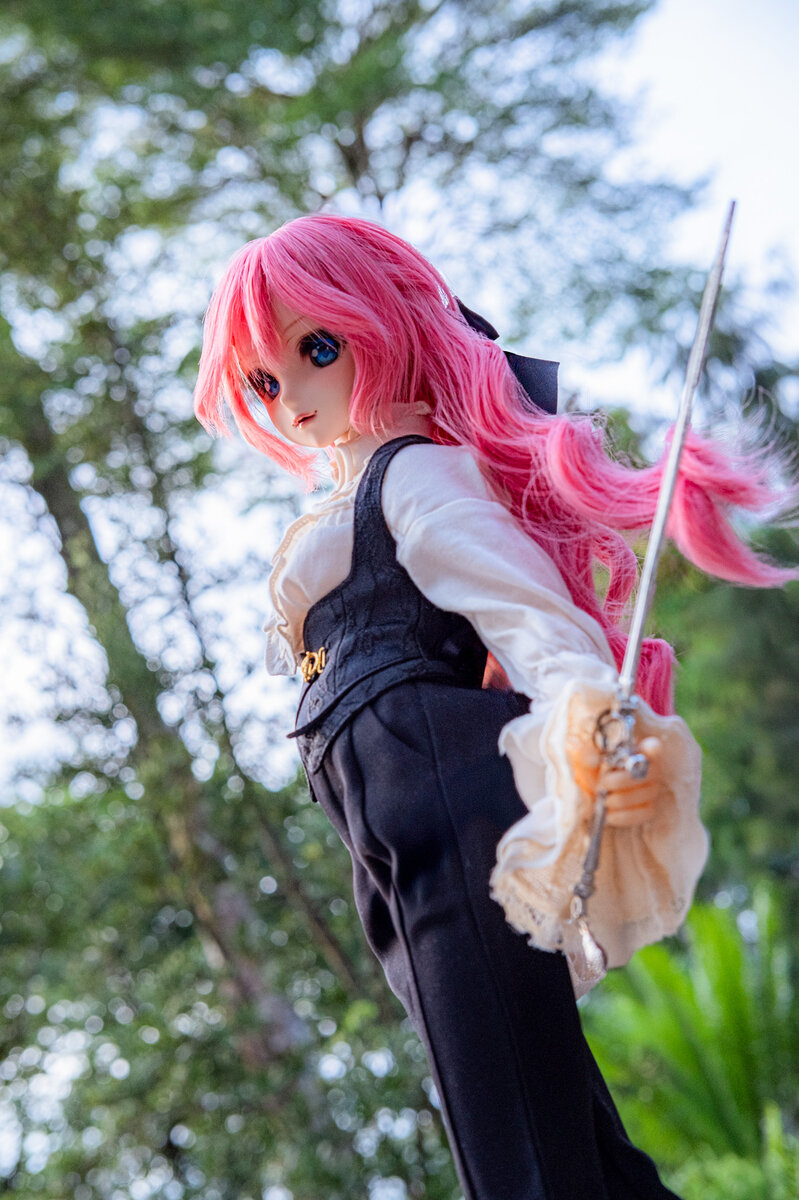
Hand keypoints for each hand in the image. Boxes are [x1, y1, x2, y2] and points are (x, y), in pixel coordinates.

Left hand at [566, 694, 664, 828]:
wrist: (586, 793)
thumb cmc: (589, 770)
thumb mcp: (582, 759)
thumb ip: (585, 755)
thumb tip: (594, 760)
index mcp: (636, 750)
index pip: (653, 747)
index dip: (652, 749)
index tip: (646, 749)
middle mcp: (650, 768)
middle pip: (647, 774)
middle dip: (622, 781)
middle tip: (602, 784)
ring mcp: (652, 789)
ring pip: (645, 795)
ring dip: (620, 799)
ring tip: (604, 800)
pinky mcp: (648, 809)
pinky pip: (643, 813)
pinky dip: (624, 816)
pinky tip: (610, 815)